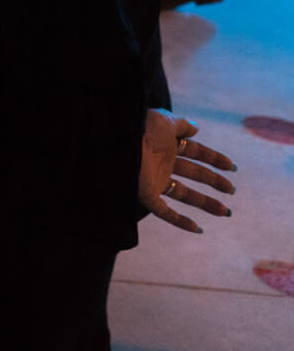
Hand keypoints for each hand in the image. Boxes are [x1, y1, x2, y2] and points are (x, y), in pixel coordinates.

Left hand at [139, 110, 236, 232]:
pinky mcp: (146, 195)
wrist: (118, 141)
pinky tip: (197, 229)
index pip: (196, 152)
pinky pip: (164, 212)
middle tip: (232, 190)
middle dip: (214, 182)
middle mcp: (162, 163)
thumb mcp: (164, 121)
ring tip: (226, 213)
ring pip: (184, 195)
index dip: (214, 159)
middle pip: (194, 174)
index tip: (232, 167)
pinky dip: (180, 221)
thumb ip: (181, 125)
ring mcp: (155, 180)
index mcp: (167, 144)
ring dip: (205, 203)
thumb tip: (196, 128)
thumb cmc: (140, 127)